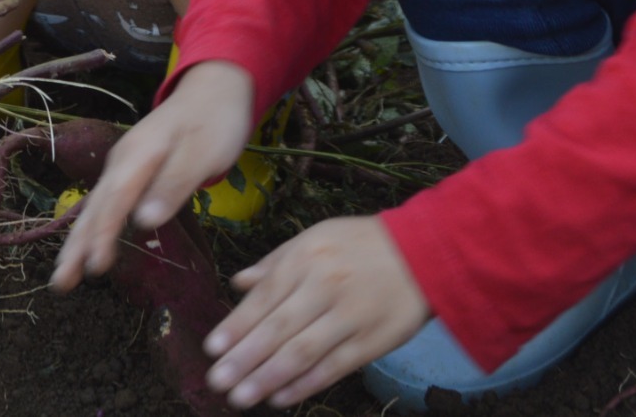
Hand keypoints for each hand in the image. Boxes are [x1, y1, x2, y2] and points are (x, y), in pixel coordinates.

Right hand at [53, 60, 254, 287]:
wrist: (214, 88)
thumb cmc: (214, 121)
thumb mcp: (204, 152)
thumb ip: (174, 185)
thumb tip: (144, 221)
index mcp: (139, 156)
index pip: (115, 201)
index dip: (103, 235)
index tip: (95, 268)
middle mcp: (122, 161)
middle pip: (95, 208)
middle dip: (76, 246)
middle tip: (60, 283)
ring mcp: (124, 166)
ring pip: (96, 208)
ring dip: (79, 241)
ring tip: (65, 276)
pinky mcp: (131, 172)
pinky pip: (106, 204)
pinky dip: (94, 228)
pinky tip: (88, 247)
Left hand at [202, 216, 429, 407]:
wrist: (424, 253)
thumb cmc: (360, 244)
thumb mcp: (315, 238)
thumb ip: (275, 263)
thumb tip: (239, 283)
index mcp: (304, 261)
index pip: (263, 299)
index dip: (236, 326)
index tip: (211, 349)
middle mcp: (324, 289)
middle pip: (278, 330)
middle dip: (244, 359)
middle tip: (217, 381)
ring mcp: (350, 318)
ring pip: (303, 353)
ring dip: (268, 378)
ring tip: (240, 397)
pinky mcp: (373, 342)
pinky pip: (335, 367)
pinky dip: (306, 384)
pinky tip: (280, 397)